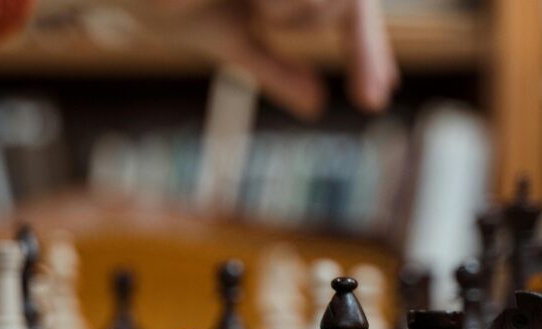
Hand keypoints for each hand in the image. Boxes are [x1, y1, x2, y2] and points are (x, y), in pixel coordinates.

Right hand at [149, 0, 398, 117]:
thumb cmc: (168, 3)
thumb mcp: (232, 42)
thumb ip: (275, 70)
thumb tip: (316, 104)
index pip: (349, 15)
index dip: (366, 55)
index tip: (373, 99)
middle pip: (347, 5)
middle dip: (307, 20)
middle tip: (261, 14)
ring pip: (328, 1)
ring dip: (289, 9)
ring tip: (250, 1)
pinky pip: (287, 2)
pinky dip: (280, 6)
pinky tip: (254, 3)